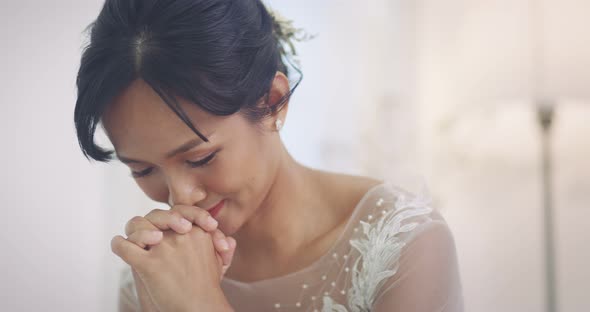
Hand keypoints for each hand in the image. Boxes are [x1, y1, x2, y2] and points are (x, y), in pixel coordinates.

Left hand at [112, 226, 232, 311]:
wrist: (200, 309)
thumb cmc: (209, 289)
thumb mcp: (220, 263)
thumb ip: (222, 248)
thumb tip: (228, 239)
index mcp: (197, 231)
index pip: (180, 210)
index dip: (177, 216)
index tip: (182, 228)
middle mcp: (180, 235)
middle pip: (157, 215)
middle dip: (154, 221)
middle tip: (159, 234)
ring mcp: (163, 249)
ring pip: (138, 226)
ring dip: (137, 232)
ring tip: (143, 241)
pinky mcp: (148, 264)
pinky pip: (124, 247)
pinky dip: (118, 245)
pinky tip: (120, 245)